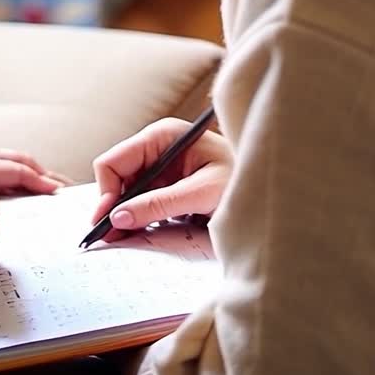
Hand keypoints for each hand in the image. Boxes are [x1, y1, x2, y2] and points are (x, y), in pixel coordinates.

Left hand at [0, 117, 71, 193]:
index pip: (16, 170)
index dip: (37, 181)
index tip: (57, 192)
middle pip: (25, 163)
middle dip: (49, 176)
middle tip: (71, 191)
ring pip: (21, 161)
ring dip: (43, 173)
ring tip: (61, 187)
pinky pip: (13, 163)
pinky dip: (30, 171)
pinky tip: (36, 183)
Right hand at [91, 117, 231, 237]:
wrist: (268, 186)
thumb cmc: (242, 178)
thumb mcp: (202, 192)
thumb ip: (160, 203)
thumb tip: (119, 216)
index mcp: (162, 136)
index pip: (114, 161)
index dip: (106, 192)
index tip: (109, 222)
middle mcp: (157, 148)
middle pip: (116, 178)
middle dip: (113, 207)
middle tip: (111, 238)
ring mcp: (161, 167)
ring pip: (126, 193)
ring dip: (126, 214)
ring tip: (127, 237)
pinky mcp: (168, 185)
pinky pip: (141, 202)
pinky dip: (139, 217)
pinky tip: (145, 230)